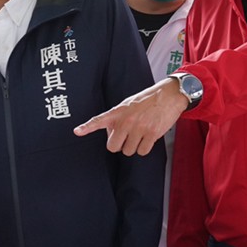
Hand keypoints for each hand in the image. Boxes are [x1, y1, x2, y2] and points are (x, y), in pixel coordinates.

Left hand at [73, 78, 187, 155]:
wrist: (169, 95)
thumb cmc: (147, 100)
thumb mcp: (128, 105)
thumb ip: (117, 118)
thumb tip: (112, 135)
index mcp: (118, 112)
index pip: (99, 120)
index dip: (87, 126)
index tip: (77, 131)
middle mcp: (126, 121)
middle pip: (113, 147)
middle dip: (119, 145)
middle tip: (126, 137)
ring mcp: (139, 128)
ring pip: (128, 151)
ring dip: (133, 146)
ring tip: (140, 133)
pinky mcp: (152, 134)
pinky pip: (142, 151)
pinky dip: (144, 148)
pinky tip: (148, 137)